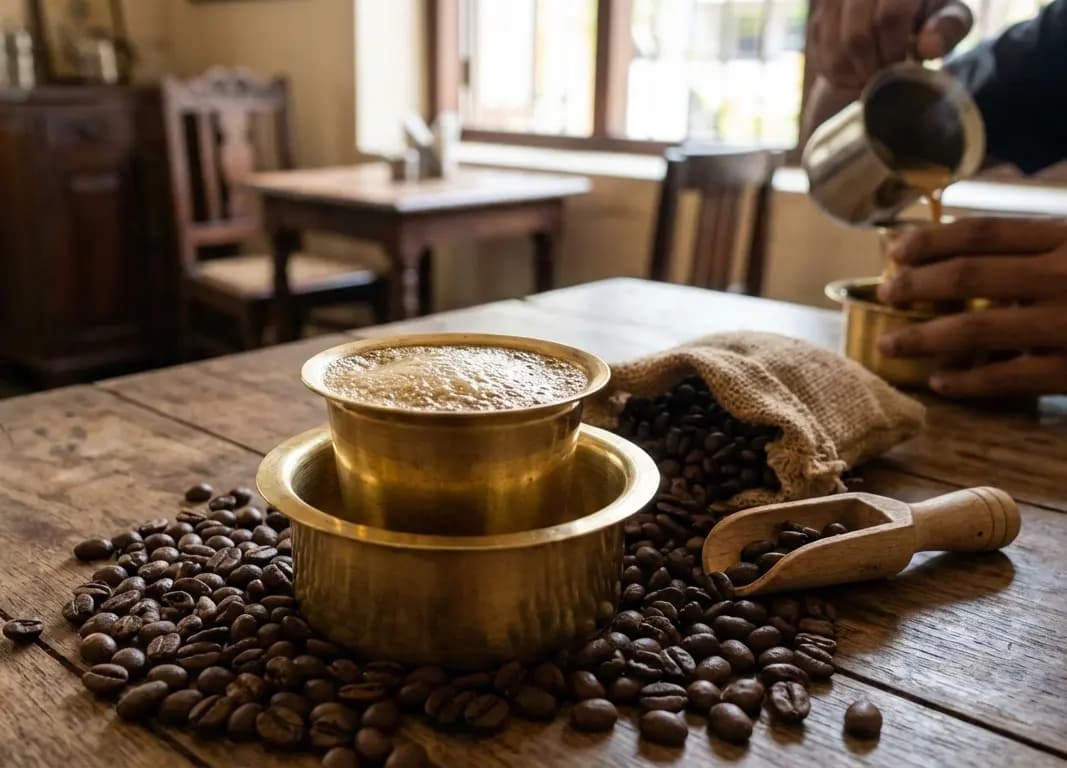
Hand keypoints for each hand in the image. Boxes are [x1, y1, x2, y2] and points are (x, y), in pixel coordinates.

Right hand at [811, 0, 973, 89]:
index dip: (895, 49)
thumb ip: (948, 28)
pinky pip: (821, 55)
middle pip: (855, 36)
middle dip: (871, 67)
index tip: (901, 65)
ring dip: (854, 74)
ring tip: (871, 77)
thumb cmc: (929, 16)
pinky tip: (856, 73)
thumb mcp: (951, 18)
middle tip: (884, 77)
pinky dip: (839, 74)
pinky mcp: (818, 15)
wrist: (895, 13)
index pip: (889, 15)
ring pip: (835, 49)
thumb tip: (929, 47)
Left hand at [875, 217, 1066, 396]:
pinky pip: (1006, 378)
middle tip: (886, 294)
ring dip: (921, 338)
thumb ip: (1044, 249)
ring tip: (888, 344)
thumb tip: (975, 254)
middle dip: (915, 284)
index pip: (983, 232)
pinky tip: (939, 382)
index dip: (932, 240)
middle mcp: (1063, 277)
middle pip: (967, 275)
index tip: (897, 251)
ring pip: (975, 329)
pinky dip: (966, 381)